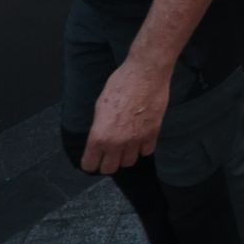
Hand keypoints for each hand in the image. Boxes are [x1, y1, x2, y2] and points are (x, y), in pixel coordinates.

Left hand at [82, 60, 169, 174]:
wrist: (146, 74)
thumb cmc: (121, 84)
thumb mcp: (100, 105)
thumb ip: (99, 127)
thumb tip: (99, 138)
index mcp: (99, 135)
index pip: (90, 165)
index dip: (90, 162)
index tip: (93, 158)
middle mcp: (117, 142)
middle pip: (110, 169)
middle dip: (107, 162)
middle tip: (109, 153)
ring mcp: (136, 140)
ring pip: (129, 162)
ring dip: (126, 155)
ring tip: (126, 143)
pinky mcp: (152, 134)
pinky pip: (146, 151)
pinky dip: (143, 147)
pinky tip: (140, 136)